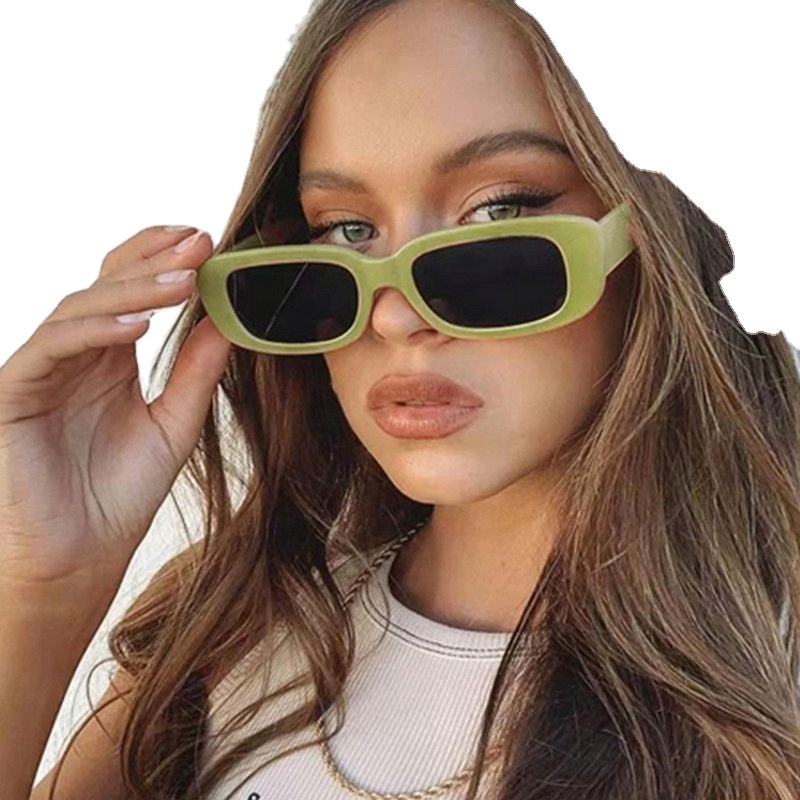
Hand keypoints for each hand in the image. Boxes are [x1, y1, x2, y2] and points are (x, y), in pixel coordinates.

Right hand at [0, 226, 230, 589]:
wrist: (80, 558)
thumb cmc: (121, 495)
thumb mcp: (175, 424)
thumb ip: (198, 373)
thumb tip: (228, 319)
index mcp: (110, 359)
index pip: (130, 292)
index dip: (161, 261)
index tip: (206, 240)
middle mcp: (75, 356)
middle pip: (106, 287)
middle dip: (153, 261)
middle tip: (198, 241)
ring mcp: (41, 370)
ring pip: (80, 309)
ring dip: (132, 290)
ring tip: (183, 279)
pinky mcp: (12, 393)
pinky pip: (51, 347)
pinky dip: (94, 331)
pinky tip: (137, 325)